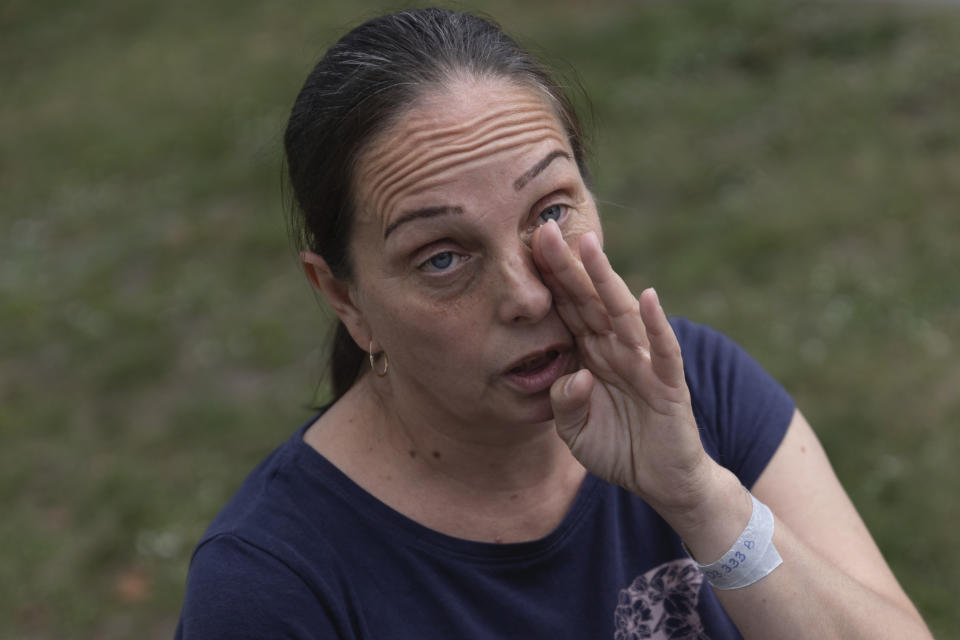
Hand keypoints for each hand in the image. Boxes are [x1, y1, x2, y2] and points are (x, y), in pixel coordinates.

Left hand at [531, 220, 715, 515]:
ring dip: (606, 280)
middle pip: (588, 301)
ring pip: (622, 315)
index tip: (525, 246)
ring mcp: (645, 364)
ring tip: (589, 246)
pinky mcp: (669, 386)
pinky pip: (663, 352)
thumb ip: (565, 403)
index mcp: (592, 355)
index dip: (548, 280)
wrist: (663, 483)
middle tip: (543, 229)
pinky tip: (648, 297)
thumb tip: (573, 377)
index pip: (567, 309)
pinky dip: (658, 325)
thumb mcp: (575, 431)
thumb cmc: (619, 448)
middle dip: (567, 267)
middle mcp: (617, 350)